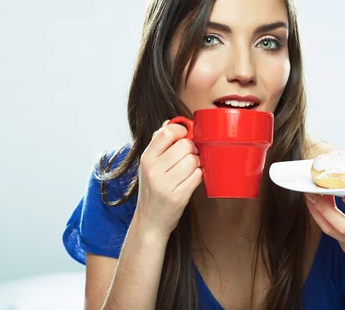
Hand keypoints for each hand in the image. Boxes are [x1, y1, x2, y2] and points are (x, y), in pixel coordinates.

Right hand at [136, 121, 202, 238]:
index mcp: (146, 158)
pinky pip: (198, 176)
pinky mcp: (178, 197)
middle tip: (188, 158)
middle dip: (192, 150)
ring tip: (189, 170)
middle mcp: (153, 170)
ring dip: (196, 164)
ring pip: (193, 160)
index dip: (181, 130)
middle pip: (185, 145)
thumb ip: (158, 143)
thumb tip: (170, 122)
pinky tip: (191, 180)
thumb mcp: (148, 165)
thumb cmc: (152, 190)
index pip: (166, 132)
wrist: (150, 222)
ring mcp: (165, 184)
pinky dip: (198, 176)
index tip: (185, 136)